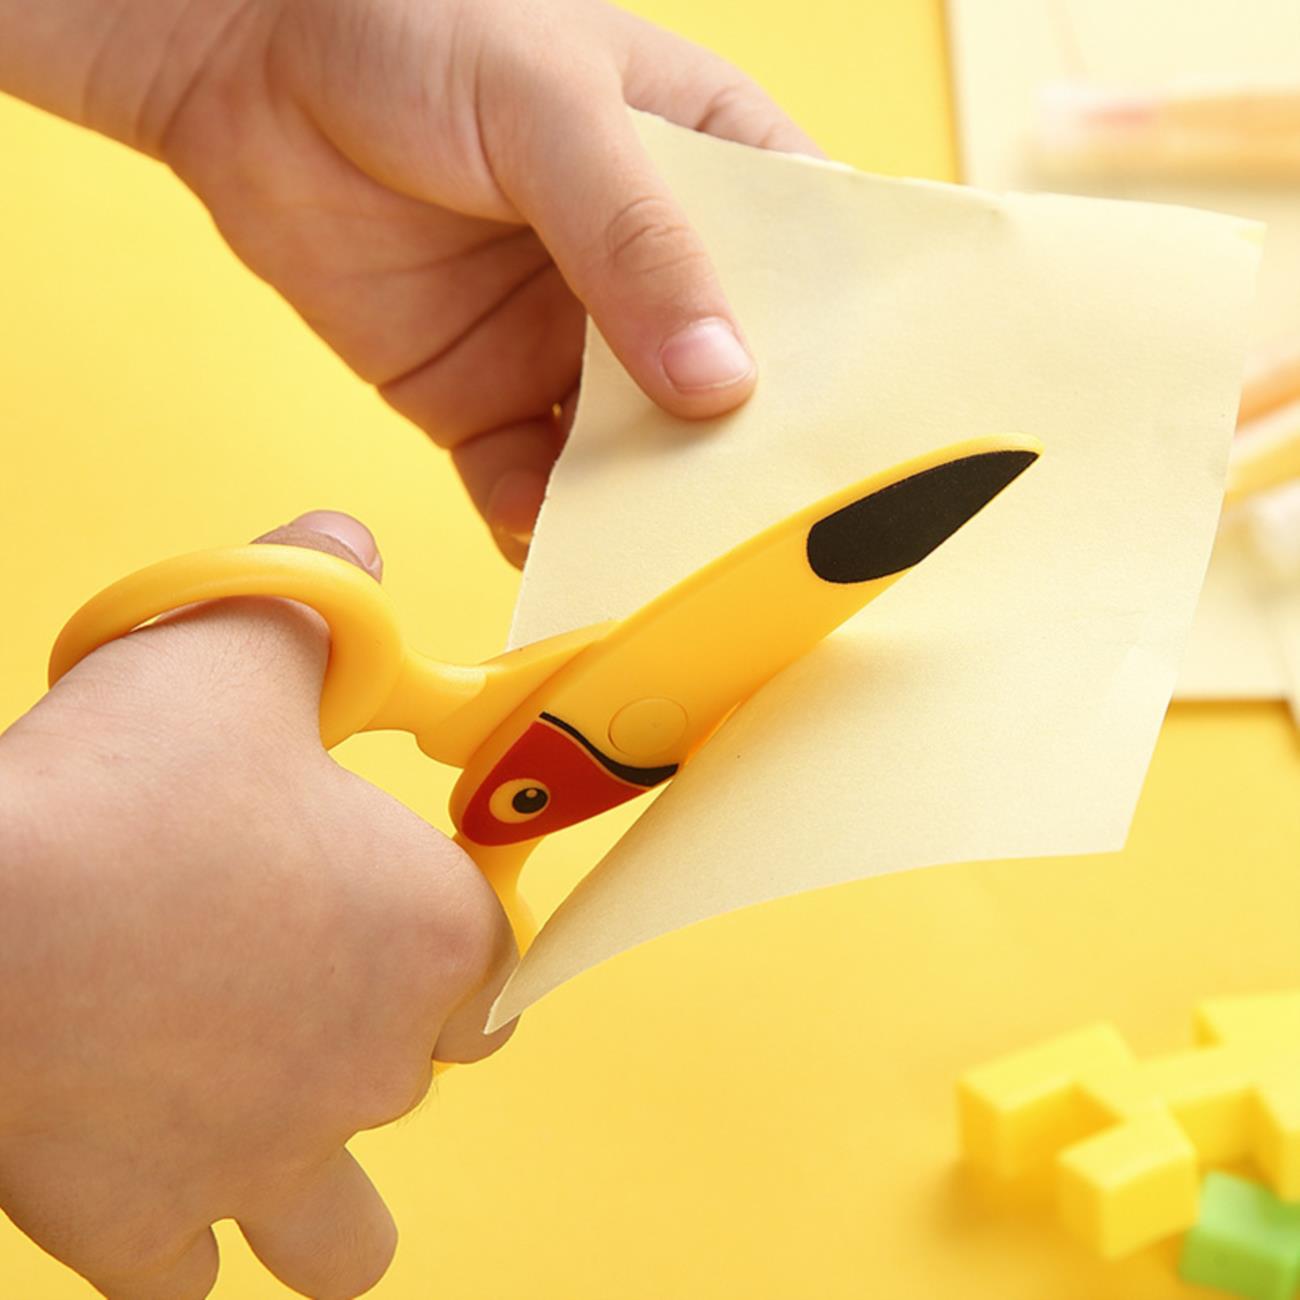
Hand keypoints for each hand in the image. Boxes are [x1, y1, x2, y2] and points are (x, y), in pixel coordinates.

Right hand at [0, 512, 513, 1299]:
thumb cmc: (118, 791)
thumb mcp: (235, 652)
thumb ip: (314, 597)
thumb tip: (346, 542)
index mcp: (431, 939)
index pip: (503, 950)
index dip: (457, 911)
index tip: (396, 886)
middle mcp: (373, 1071)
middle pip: (421, 1066)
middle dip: (374, 1024)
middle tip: (290, 964)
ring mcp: (265, 1166)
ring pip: (344, 1233)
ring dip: (317, 1181)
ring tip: (259, 1109)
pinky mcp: (142, 1230)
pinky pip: (189, 1276)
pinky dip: (178, 1236)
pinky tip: (140, 1161)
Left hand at [149, 0, 818, 562]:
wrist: (244, 59)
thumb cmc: (415, 26)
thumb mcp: (549, 106)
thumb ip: (635, 240)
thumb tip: (721, 384)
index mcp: (710, 173)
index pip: (804, 279)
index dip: (838, 362)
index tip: (867, 445)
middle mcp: (651, 277)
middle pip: (725, 392)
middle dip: (739, 464)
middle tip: (771, 539)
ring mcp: (568, 349)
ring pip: (631, 456)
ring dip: (645, 513)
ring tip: (669, 571)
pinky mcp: (484, 399)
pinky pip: (526, 483)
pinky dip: (541, 526)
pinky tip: (558, 554)